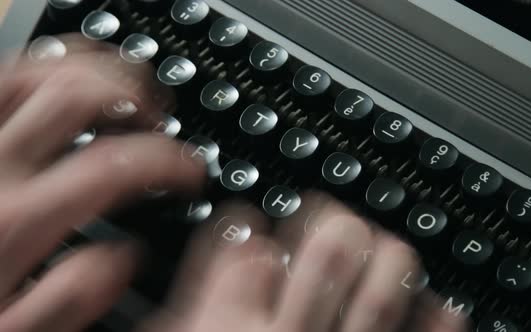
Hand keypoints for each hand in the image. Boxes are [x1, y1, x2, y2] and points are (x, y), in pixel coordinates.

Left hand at [0, 34, 205, 330]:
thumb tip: (125, 257)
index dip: (169, 160)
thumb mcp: (14, 329)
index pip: (113, 166)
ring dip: (98, 71)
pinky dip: (52, 65)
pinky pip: (9, 75)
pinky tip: (75, 79)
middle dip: (138, 99)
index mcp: (15, 221)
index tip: (192, 171)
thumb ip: (71, 298)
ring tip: (128, 89)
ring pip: (42, 72)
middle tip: (162, 120)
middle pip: (78, 98)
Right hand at [139, 194, 467, 331]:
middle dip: (338, 226)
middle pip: (330, 253)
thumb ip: (187, 314)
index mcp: (226, 329)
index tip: (267, 226)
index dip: (264, 222)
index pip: (251, 244)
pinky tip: (442, 309)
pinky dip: (437, 324)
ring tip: (388, 249)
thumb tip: (216, 264)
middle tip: (337, 225)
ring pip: (383, 291)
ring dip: (391, 261)